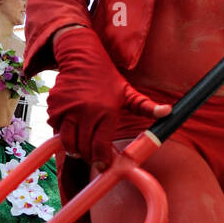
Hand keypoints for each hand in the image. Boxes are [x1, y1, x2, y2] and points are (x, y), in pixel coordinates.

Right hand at [46, 27, 171, 170]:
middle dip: (88, 156)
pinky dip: (62, 133)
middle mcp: (87, 111)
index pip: (100, 146)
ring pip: (67, 142)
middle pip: (84, 148)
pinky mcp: (54, 106)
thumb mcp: (128, 92)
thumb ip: (146, 106)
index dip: (102, 160)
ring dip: (74, 149)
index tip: (103, 164)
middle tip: (93, 156)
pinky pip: (55, 129)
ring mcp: (68, 109)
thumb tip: (168, 111)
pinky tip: (71, 128)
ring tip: (81, 147)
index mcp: (107, 111)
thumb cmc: (107, 78)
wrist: (82, 58)